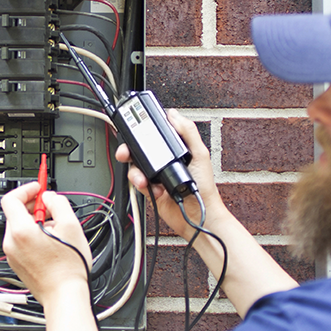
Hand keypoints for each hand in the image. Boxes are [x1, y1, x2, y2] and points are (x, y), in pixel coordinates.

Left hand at [0, 182, 92, 306]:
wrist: (64, 295)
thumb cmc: (68, 268)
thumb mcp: (71, 225)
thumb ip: (58, 203)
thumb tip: (50, 197)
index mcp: (21, 231)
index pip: (11, 198)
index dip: (26, 189)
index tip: (38, 188)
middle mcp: (11, 243)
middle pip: (16, 213)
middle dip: (33, 206)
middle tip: (51, 208)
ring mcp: (12, 255)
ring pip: (20, 228)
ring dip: (35, 222)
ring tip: (56, 230)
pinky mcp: (17, 264)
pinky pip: (22, 242)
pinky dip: (33, 236)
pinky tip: (51, 244)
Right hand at [116, 110, 223, 239]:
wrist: (198, 216)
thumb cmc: (205, 187)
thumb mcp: (200, 154)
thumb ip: (188, 132)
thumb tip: (174, 115)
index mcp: (175, 149)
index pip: (156, 134)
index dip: (144, 129)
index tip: (134, 125)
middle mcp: (164, 160)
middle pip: (139, 149)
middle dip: (129, 150)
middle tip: (125, 151)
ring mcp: (156, 175)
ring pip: (135, 166)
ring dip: (136, 172)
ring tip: (144, 179)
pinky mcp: (150, 189)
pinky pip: (137, 183)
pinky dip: (142, 185)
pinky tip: (154, 189)